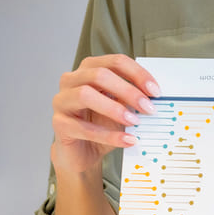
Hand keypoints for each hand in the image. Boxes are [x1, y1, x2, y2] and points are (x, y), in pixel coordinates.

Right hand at [51, 54, 159, 174]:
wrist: (83, 152)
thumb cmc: (101, 124)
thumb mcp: (121, 107)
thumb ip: (133, 98)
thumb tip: (153, 96)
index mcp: (89, 69)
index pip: (115, 62)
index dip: (137, 74)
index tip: (155, 91)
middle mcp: (72, 80)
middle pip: (100, 75)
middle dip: (128, 90)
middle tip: (148, 108)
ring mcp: (62, 100)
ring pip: (85, 94)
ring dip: (114, 108)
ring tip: (134, 122)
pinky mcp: (58, 124)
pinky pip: (83, 128)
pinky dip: (108, 135)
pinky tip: (126, 140)